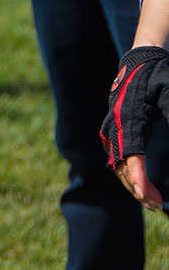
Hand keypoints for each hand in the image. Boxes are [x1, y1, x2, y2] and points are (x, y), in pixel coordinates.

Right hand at [99, 46, 168, 209]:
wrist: (139, 63)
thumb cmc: (158, 76)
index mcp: (127, 117)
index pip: (130, 153)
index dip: (137, 176)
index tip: (145, 194)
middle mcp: (114, 127)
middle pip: (121, 165)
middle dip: (138, 188)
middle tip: (156, 206)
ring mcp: (110, 131)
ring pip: (118, 166)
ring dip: (133, 185)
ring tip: (152, 202)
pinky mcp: (112, 134)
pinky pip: (118, 160)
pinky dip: (130, 176)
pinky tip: (144, 187)